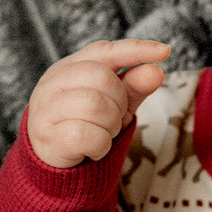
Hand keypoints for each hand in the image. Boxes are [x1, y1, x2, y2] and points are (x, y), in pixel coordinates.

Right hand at [27, 39, 170, 167]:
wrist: (52, 161)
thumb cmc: (86, 124)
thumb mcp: (115, 103)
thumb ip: (133, 86)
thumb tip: (156, 70)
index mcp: (71, 66)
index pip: (106, 50)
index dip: (136, 50)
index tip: (164, 51)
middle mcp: (55, 81)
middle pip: (104, 79)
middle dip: (119, 103)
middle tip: (112, 119)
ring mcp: (47, 107)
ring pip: (96, 106)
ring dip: (110, 126)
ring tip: (102, 133)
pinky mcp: (47, 135)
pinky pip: (88, 136)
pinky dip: (100, 147)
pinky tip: (93, 149)